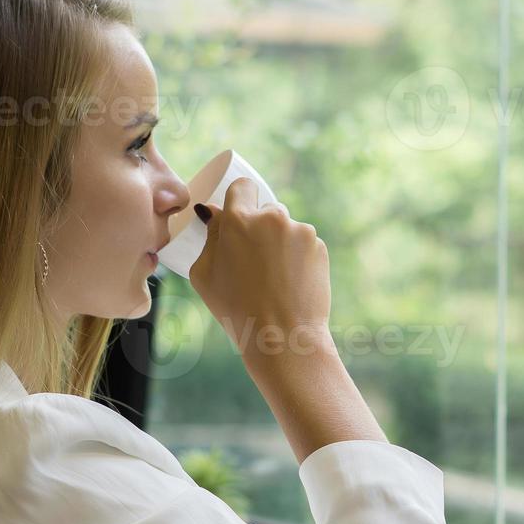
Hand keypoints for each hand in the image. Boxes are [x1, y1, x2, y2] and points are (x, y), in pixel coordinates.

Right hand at [189, 179, 333, 376]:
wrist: (282, 335)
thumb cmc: (236, 309)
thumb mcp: (204, 274)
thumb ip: (210, 237)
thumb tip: (213, 213)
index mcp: (239, 220)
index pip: (242, 187)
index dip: (240, 200)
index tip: (239, 214)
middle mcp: (272, 218)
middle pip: (266, 209)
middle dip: (260, 227)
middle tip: (253, 260)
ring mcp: (300, 231)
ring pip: (286, 228)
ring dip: (280, 242)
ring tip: (273, 277)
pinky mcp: (319, 247)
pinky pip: (304, 244)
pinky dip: (298, 257)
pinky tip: (290, 282)